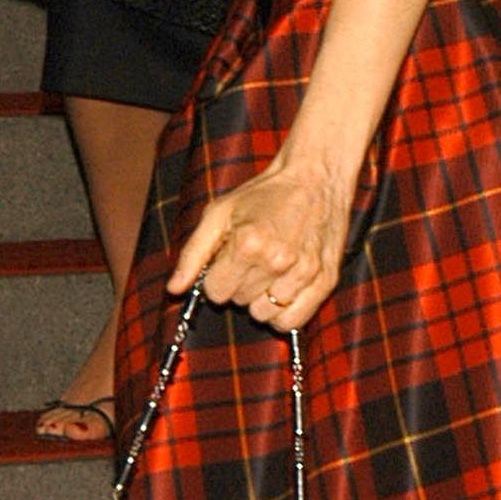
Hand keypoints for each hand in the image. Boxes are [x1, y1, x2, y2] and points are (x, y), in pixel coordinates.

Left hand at [170, 158, 349, 331]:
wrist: (315, 178)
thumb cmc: (264, 194)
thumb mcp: (219, 213)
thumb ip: (193, 253)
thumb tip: (174, 289)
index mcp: (248, 243)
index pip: (215, 292)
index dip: (216, 277)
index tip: (228, 260)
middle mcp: (277, 261)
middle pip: (240, 302)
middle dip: (239, 284)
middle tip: (252, 258)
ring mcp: (304, 273)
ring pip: (264, 315)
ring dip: (261, 299)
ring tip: (269, 271)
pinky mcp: (326, 281)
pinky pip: (293, 322)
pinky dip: (284, 313)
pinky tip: (283, 289)